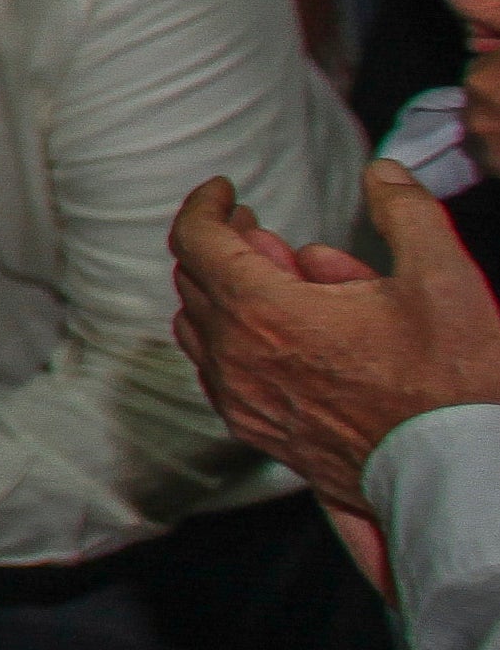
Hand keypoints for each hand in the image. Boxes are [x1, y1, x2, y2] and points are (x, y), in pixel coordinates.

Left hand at [168, 161, 499, 512]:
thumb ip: (407, 213)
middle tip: (259, 232)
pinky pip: (219, 371)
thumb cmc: (450, 383)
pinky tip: (289, 335)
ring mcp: (242, 400)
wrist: (455, 476)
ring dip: (228, 294)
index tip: (227, 192)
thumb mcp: (442, 279)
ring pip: (201, 328)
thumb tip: (382, 173)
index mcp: (264, 311)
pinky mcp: (257, 432)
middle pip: (193, 280)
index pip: (196, 240)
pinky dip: (237, 339)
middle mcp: (236, 357)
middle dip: (223, 246)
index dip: (205, 204)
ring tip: (283, 280)